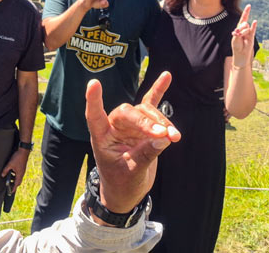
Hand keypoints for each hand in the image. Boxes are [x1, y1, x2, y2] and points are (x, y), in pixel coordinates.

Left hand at [1, 148, 29, 186]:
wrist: (24, 151)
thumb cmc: (18, 158)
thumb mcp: (10, 164)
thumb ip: (6, 170)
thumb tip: (2, 175)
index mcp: (20, 174)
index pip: (16, 184)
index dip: (13, 188)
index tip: (11, 192)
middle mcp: (22, 173)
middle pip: (18, 181)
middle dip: (13, 184)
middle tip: (9, 186)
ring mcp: (22, 170)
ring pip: (18, 177)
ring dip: (14, 178)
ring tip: (8, 178)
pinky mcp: (22, 167)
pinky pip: (18, 173)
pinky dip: (14, 174)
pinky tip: (11, 171)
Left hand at [85, 71, 179, 213]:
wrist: (127, 192)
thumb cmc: (122, 183)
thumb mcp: (132, 174)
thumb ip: (145, 155)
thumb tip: (164, 138)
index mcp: (102, 137)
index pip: (94, 116)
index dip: (94, 101)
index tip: (93, 84)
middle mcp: (114, 127)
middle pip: (129, 113)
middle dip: (147, 123)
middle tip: (164, 134)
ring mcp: (129, 124)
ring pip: (145, 112)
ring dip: (161, 122)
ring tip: (175, 136)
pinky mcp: (143, 126)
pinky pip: (150, 104)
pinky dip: (158, 91)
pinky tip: (166, 76)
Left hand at [230, 4, 256, 68]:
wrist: (241, 55)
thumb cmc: (237, 47)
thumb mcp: (235, 40)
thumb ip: (238, 33)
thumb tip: (242, 28)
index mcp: (238, 29)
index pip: (243, 19)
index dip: (246, 12)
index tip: (249, 6)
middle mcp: (244, 30)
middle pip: (244, 23)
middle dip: (241, 28)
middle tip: (239, 34)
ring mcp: (248, 33)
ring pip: (247, 28)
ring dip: (244, 32)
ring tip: (242, 39)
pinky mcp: (252, 37)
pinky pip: (253, 30)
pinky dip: (253, 26)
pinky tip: (255, 21)